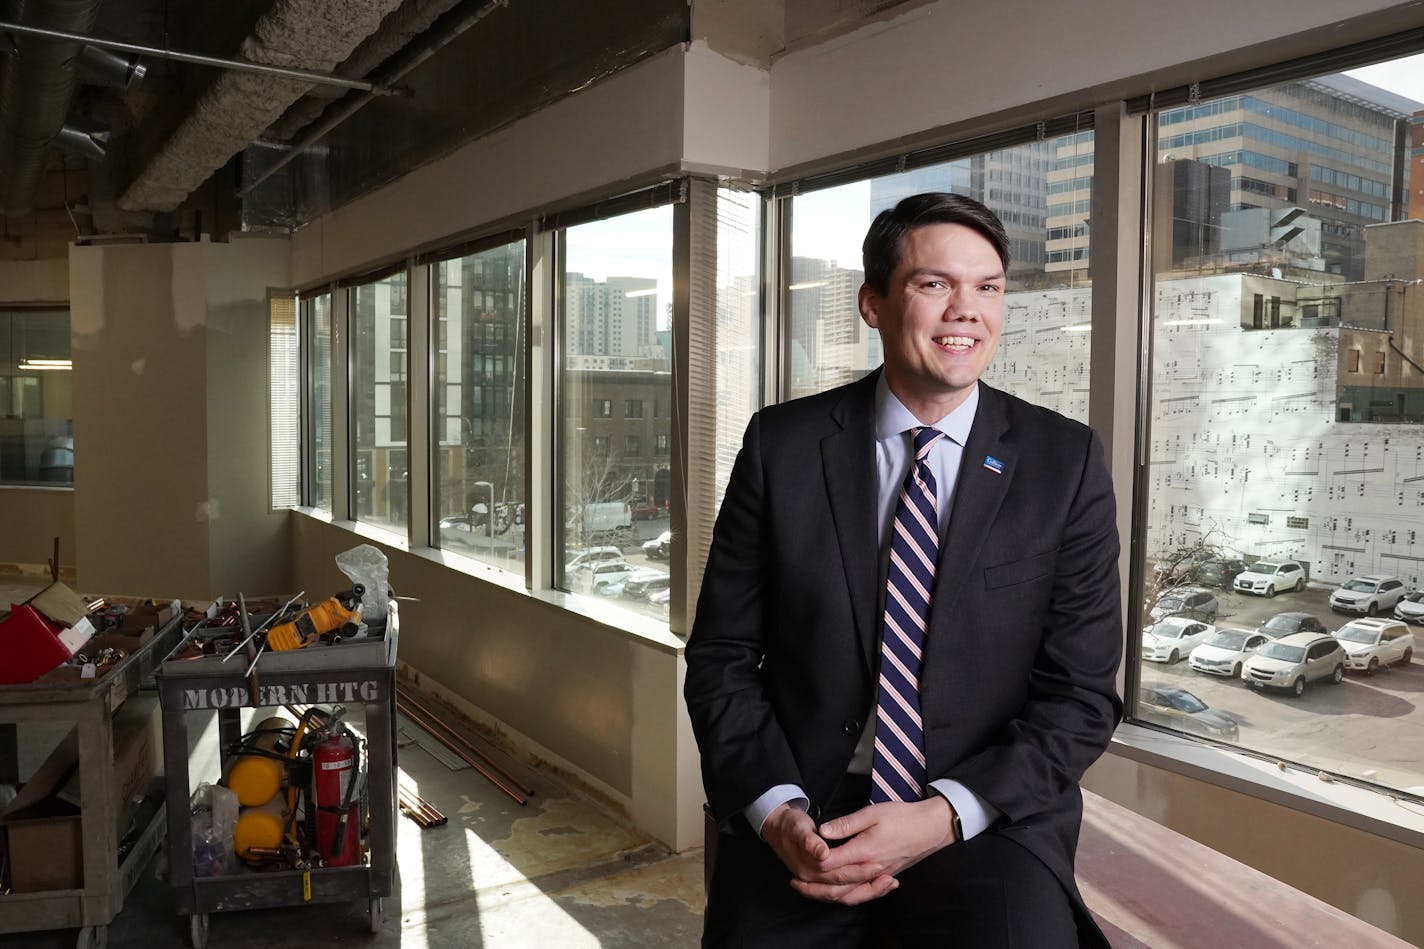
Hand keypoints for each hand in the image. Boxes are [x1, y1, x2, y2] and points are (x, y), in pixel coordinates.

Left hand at [787, 797, 956, 904]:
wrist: (930, 828)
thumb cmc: (902, 817)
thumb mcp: (872, 812)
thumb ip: (846, 824)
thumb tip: (822, 831)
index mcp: (864, 851)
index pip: (831, 864)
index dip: (812, 863)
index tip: (797, 859)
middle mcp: (870, 869)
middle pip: (836, 886)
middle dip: (813, 887)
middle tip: (795, 883)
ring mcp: (878, 876)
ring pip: (849, 895)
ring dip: (827, 896)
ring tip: (810, 891)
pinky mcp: (884, 877)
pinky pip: (862, 895)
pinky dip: (846, 897)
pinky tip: (837, 893)